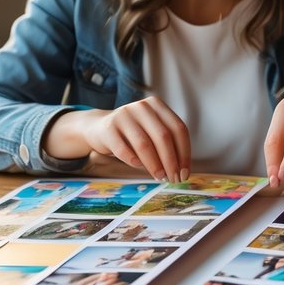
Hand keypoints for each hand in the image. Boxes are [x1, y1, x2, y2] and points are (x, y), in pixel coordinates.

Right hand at [46, 96, 190, 181]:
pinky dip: (134, 162)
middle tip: (174, 179)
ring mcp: (124, 115)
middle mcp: (142, 107)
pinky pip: (124, 149)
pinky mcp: (108, 127)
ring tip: (159, 177)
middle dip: (171, 162)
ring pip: (144, 144)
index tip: (185, 172)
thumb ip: (166, 145)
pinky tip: (139, 167)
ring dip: (154, 165)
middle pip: (163, 137)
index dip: (184, 153)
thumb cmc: (132, 134)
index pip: (178, 129)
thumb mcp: (151, 132)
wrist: (99, 128)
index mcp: (157, 105)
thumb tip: (181, 171)